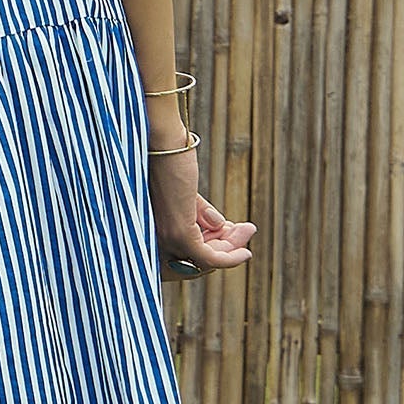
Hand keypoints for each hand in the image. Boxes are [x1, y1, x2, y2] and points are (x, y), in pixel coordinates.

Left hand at [145, 142, 254, 279]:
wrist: (160, 143)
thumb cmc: (168, 162)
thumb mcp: (187, 194)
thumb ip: (199, 213)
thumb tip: (220, 226)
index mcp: (154, 230)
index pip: (184, 254)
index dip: (211, 248)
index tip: (231, 233)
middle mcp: (157, 238)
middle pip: (197, 259)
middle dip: (226, 247)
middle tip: (247, 230)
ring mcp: (167, 237)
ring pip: (205, 259)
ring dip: (232, 247)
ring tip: (248, 229)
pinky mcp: (179, 232)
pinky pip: (208, 258)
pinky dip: (229, 258)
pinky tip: (245, 252)